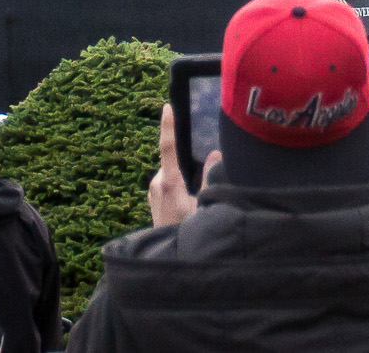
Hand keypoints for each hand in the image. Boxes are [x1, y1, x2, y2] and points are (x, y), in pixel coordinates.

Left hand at [148, 104, 214, 227]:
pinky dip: (179, 183)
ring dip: (185, 175)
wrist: (168, 261)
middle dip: (188, 159)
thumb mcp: (203, 207)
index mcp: (169, 183)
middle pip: (174, 160)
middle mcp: (157, 184)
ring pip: (172, 172)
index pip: (168, 148)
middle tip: (204, 166)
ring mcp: (153, 192)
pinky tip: (190, 200)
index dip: (168, 125)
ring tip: (198, 193)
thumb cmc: (186, 234)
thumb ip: (209, 179)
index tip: (167, 106)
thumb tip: (215, 154)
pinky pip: (168, 183)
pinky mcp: (154, 200)